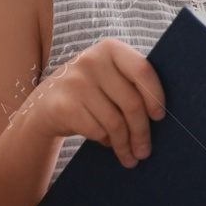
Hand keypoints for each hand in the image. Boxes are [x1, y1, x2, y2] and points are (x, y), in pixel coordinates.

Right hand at [12, 38, 165, 167]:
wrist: (45, 103)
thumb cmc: (92, 91)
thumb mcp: (110, 77)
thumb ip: (132, 85)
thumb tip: (160, 116)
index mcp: (111, 48)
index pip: (142, 70)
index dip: (155, 96)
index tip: (160, 117)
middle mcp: (91, 60)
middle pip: (132, 103)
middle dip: (142, 132)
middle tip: (145, 151)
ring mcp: (75, 82)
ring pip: (115, 122)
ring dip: (125, 144)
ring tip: (131, 156)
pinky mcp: (63, 106)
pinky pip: (97, 131)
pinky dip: (105, 141)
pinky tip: (106, 142)